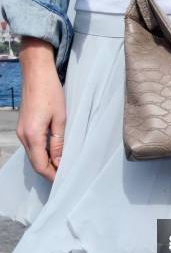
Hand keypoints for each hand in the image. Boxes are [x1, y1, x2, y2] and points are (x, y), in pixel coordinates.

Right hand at [17, 37, 65, 180]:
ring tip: (63, 164)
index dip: (52, 175)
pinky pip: (32, 146)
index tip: (65, 179)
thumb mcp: (60, 119)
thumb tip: (60, 162)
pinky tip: (54, 152)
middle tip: (66, 174)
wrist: (36, 72)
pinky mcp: (23, 126)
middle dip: (50, 171)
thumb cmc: (50, 92)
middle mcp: (23, 136)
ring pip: (33, 155)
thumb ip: (58, 143)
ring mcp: (21, 131)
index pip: (41, 165)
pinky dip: (42, 153)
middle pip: (35, 162)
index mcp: (33, 136)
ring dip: (46, 162)